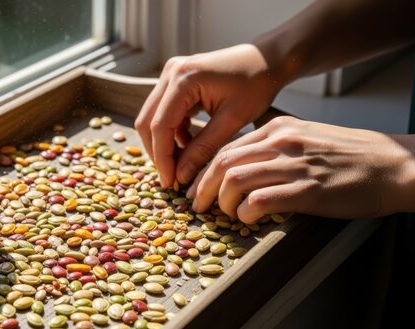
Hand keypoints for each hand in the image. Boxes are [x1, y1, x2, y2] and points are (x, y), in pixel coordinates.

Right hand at [134, 44, 283, 186]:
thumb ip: (203, 148)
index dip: (162, 158)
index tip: (170, 182)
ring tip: (182, 164)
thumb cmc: (256, 85)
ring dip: (163, 143)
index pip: (160, 125)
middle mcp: (171, 72)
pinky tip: (188, 145)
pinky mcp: (174, 80)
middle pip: (147, 121)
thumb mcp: (231, 121)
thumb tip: (181, 176)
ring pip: (152, 118)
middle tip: (173, 177)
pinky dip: (171, 132)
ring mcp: (170, 74)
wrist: (266, 60)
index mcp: (184, 79)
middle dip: (158, 152)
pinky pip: (163, 112)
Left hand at [186, 116, 414, 222]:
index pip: (227, 148)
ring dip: (221, 201)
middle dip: (202, 186)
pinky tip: (247, 218)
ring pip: (235, 180)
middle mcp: (283, 143)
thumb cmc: (350, 155)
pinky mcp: (308, 191)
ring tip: (222, 214)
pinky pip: (260, 200)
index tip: (195, 186)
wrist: (393, 165)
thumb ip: (276, 143)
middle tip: (195, 204)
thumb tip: (244, 159)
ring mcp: (295, 166)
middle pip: (223, 163)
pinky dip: (245, 212)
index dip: (204, 170)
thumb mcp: (308, 136)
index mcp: (280, 129)